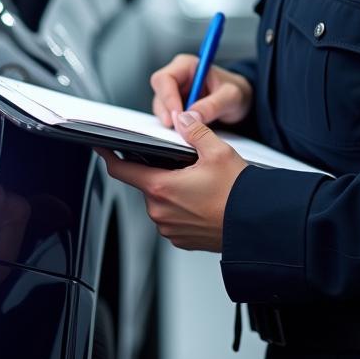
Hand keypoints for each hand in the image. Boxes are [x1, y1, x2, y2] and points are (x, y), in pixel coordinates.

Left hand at [98, 111, 247, 251]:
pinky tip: (201, 200)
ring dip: (171, 190)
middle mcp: (160, 211)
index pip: (122, 169)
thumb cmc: (239, 195)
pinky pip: (172, 217)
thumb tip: (183, 119)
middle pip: (146, 183)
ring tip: (198, 183)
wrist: (257, 226)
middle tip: (182, 163)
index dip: (110, 155)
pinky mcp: (181, 239)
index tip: (102, 147)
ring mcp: (169, 228)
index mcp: (161, 187)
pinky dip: (181, 207)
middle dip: (158, 170)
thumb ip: (194, 131)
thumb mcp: (217, 152)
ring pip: (160, 201)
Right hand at [149, 54, 253, 128]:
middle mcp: (177, 76)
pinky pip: (167, 116)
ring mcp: (175, 92)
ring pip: (160, 107)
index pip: (165, 78)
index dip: (167, 97)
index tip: (178, 115)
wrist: (240, 101)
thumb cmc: (236, 91)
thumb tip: (191, 117)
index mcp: (187, 65)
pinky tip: (187, 130)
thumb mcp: (231, 96)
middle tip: (179, 128)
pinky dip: (175, 125)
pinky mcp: (175, 106)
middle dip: (167, 111)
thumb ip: (212, 105)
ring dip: (171, 120)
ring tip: (188, 130)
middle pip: (159, 93)